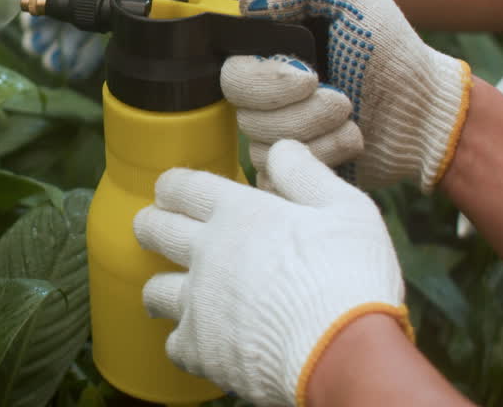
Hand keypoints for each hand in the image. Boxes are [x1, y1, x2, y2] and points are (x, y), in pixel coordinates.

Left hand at [134, 140, 411, 406]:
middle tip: (152, 227)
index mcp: (240, 213)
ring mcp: (198, 301)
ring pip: (154, 289)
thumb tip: (280, 149)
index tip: (168, 191)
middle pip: (154, 229)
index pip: (184, 187)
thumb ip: (307, 175)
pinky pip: (174, 344)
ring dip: (159, 287)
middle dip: (149, 224)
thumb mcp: (347, 209)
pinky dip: (185, 343)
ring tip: (166, 292)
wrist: (345, 352)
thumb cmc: (352, 277)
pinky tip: (201, 344)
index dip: (171, 186)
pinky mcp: (200, 350)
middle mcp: (208, 252)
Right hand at [221, 0, 471, 191]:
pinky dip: (321, 156)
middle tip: (336, 95)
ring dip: (315, 128)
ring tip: (350, 115)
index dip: (262, 73)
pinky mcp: (291, 165)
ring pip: (257, 139)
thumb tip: (250, 3)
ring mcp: (275, 129)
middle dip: (291, 104)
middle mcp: (265, 88)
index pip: (229, 63)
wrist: (424, 111)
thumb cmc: (392, 52)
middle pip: (236, 102)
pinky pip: (276, 172)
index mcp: (271, 47)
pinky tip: (348, 140)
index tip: (307, 70)